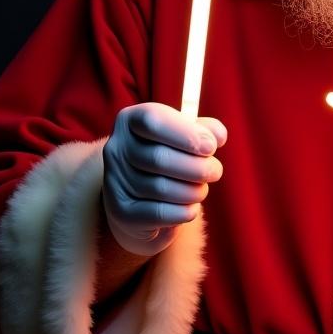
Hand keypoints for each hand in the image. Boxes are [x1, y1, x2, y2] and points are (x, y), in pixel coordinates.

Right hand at [101, 102, 226, 256]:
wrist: (143, 198)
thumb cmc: (170, 157)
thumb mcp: (185, 136)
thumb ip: (204, 129)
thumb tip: (218, 135)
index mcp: (130, 120)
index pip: (154, 120)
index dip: (187, 134)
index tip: (212, 146)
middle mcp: (116, 148)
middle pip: (159, 158)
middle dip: (197, 167)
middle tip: (215, 171)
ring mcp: (114, 181)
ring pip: (161, 188)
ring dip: (194, 191)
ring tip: (201, 189)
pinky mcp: (121, 212)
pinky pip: (160, 213)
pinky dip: (184, 211)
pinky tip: (190, 207)